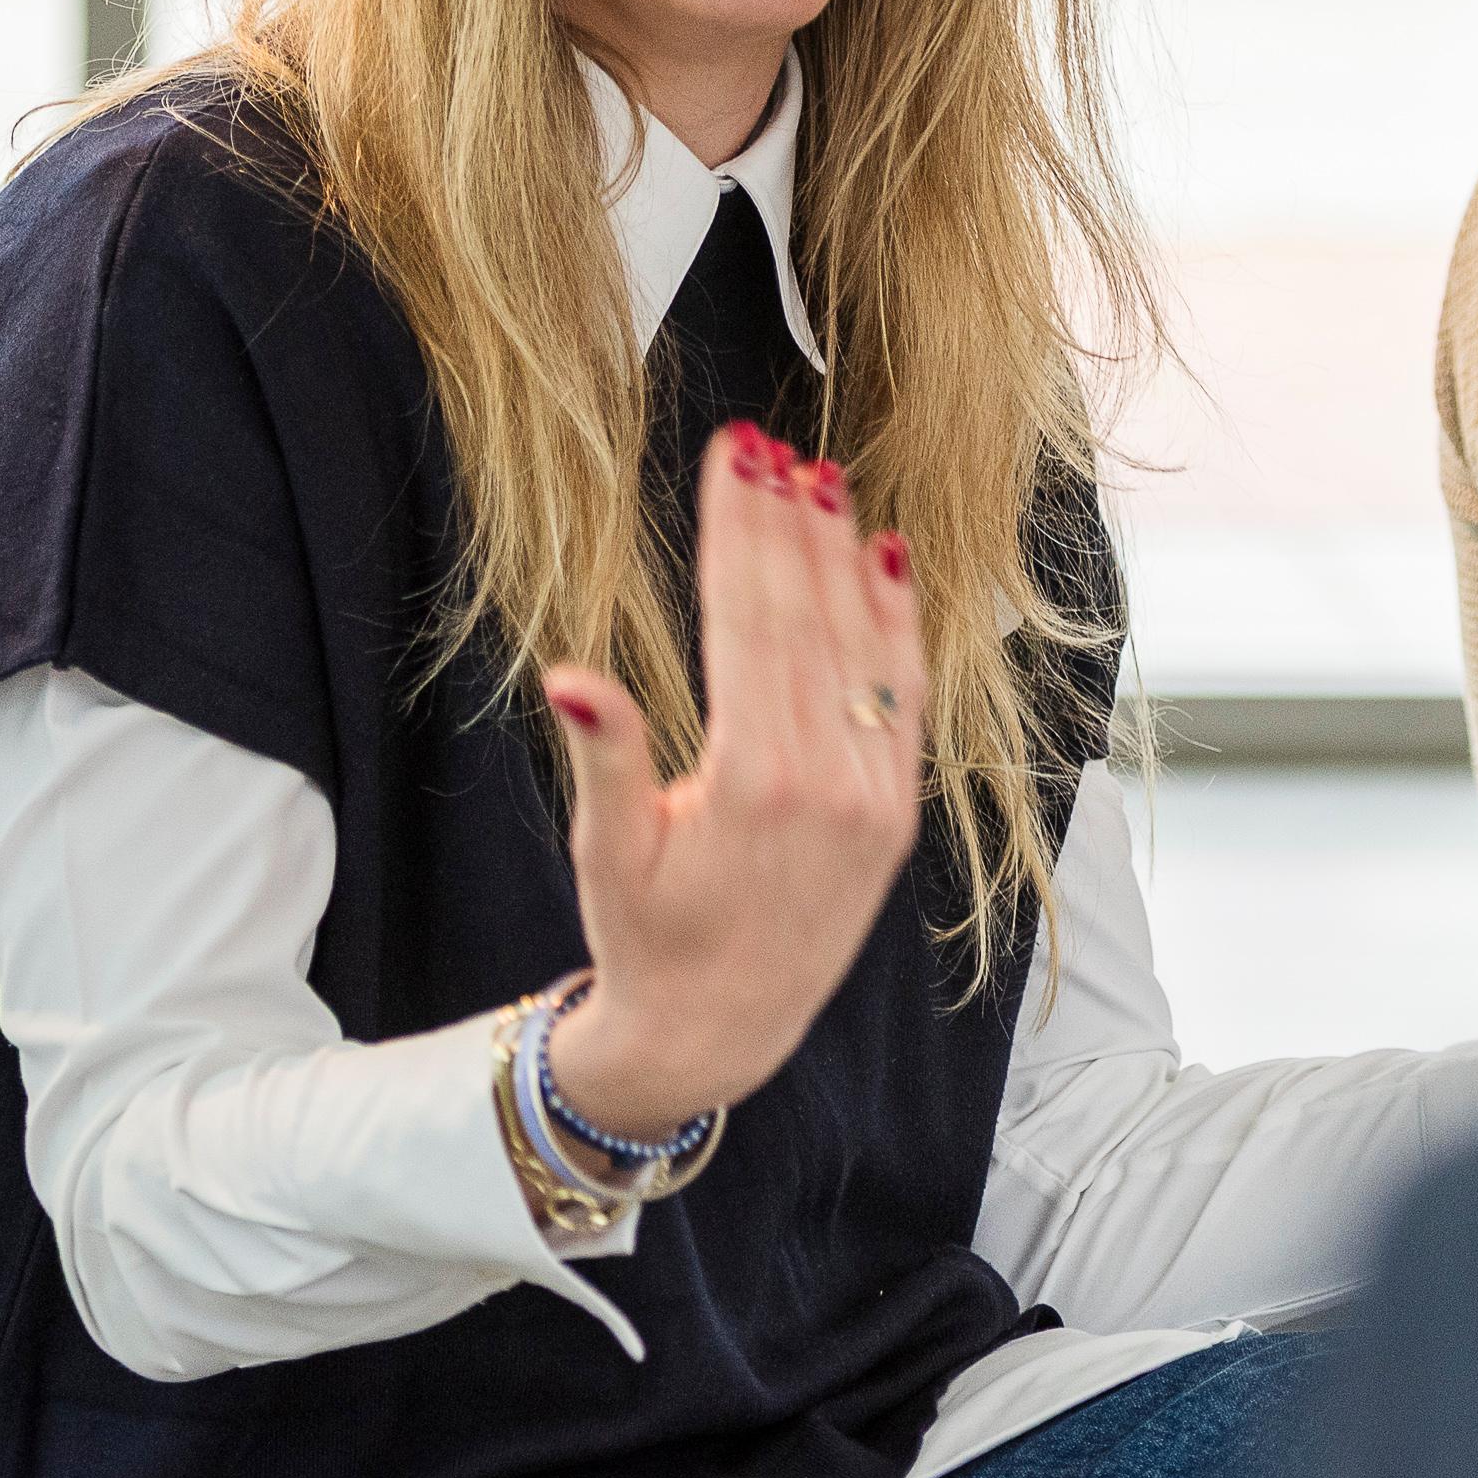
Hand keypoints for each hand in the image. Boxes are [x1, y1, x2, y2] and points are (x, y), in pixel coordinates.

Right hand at [534, 424, 932, 1142]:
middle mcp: (832, 785)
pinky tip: (886, 559)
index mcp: (755, 785)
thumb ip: (607, 758)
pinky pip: (905, 697)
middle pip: (810, 619)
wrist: (720, 1032)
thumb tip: (571, 678)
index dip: (740, 531)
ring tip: (820, 478)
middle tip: (767, 445)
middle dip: (788, 524)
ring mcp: (877, 798)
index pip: (750, 622)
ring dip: (843, 557)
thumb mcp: (609, 855)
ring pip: (865, 649)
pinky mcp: (898, 812)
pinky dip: (898, 625)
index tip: (732, 458)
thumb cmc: (649, 940)